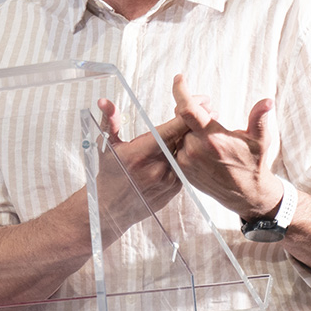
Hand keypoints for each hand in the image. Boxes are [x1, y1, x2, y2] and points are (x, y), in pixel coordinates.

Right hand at [93, 98, 188, 240]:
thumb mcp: (106, 145)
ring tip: (198, 128)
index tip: (197, 102)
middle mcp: (158, 167)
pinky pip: (185, 167)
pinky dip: (186, 156)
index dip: (188, 114)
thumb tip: (104, 101)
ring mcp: (168, 180)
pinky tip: (188, 149)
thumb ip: (110, 120)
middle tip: (206, 109)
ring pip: (187, 153)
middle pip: (185, 138)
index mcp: (141, 152)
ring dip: (193, 140)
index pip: (172, 128)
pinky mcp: (174, 190)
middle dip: (195, 123)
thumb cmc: (107, 174)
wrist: (110, 208)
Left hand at [171, 74, 282, 219]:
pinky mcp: (183, 170)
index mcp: (212, 139)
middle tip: (212, 113)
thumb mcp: (261, 140)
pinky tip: (204, 145)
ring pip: (180, 133)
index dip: (180, 90)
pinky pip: (178, 147)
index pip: (187, 109)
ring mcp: (186, 161)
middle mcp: (194, 150)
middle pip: (183, 119)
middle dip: (196, 111)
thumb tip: (267, 101)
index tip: (179, 77)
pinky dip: (188, 140)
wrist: (247, 195)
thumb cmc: (254, 164)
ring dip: (191, 128)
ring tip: (211, 132)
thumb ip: (260, 118)